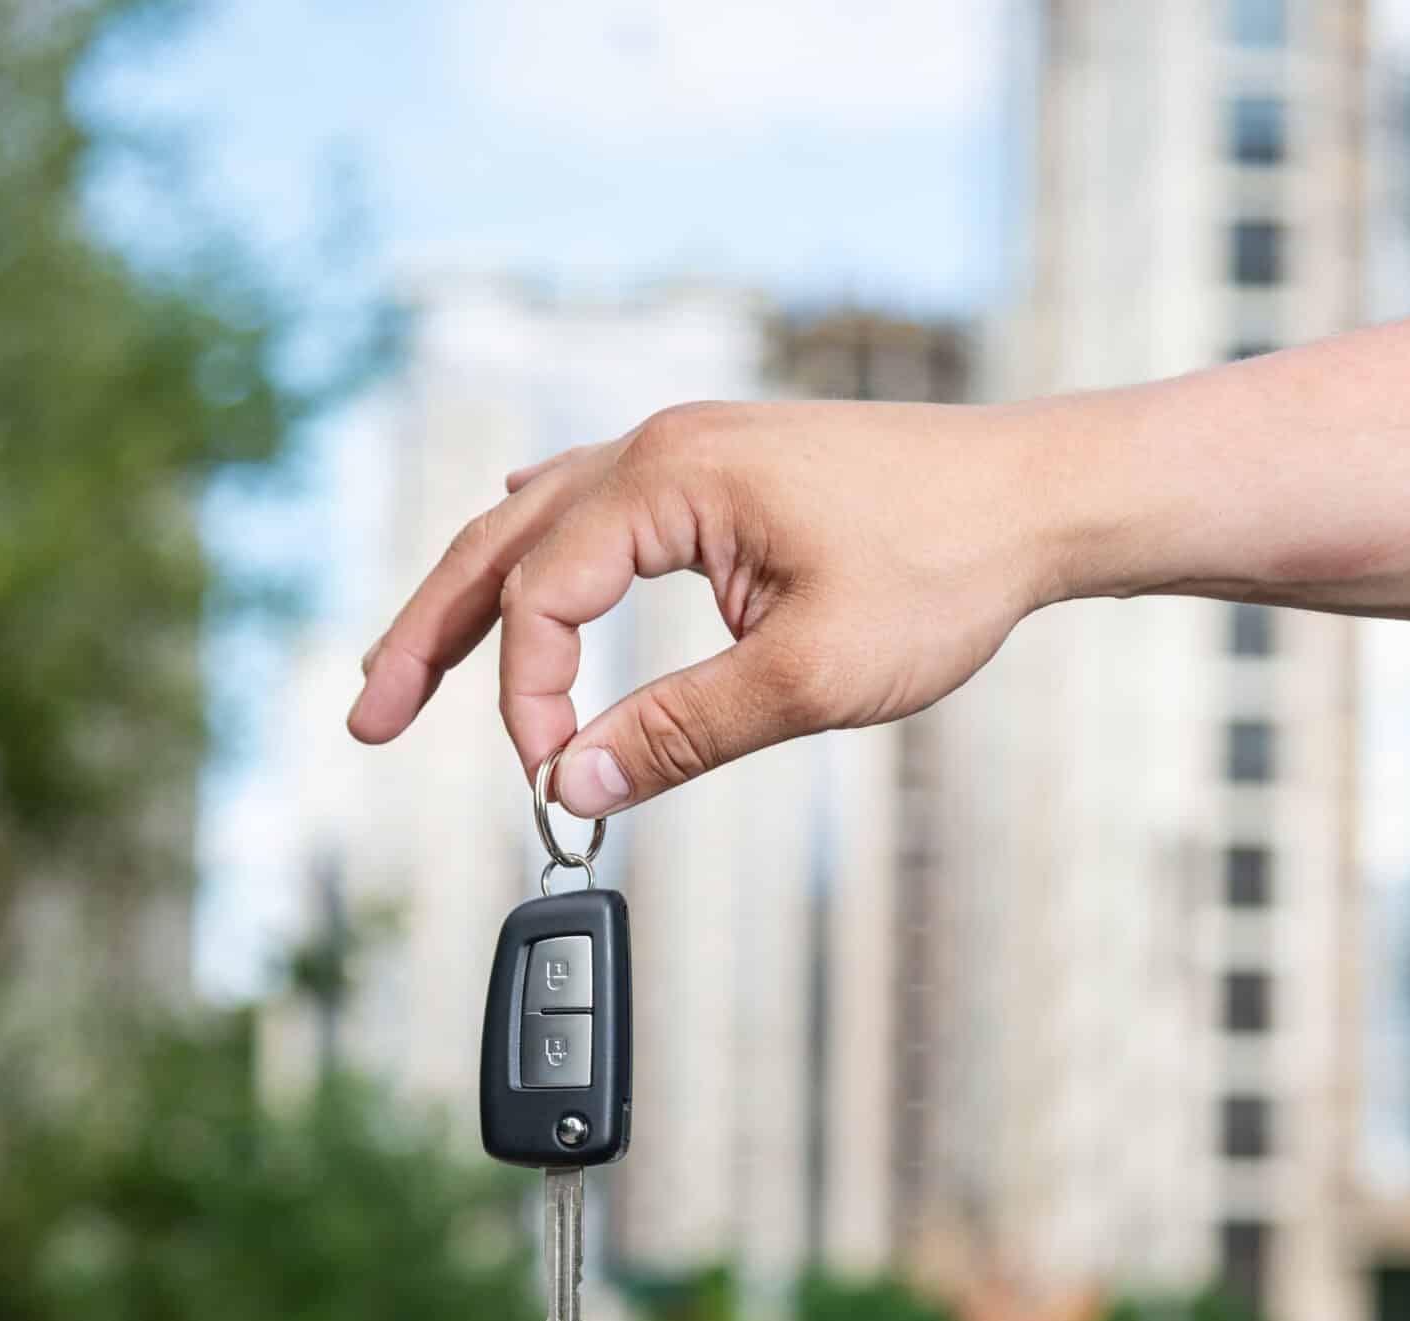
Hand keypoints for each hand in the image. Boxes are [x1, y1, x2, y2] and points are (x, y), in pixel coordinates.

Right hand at [346, 398, 1068, 815]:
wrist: (1041, 495)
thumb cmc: (946, 567)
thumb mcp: (808, 675)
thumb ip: (679, 732)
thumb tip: (576, 785)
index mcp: (667, 478)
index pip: (541, 598)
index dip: (527, 703)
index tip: (553, 783)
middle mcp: (660, 447)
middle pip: (500, 544)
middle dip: (428, 637)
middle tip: (367, 714)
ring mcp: (688, 453)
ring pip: (538, 525)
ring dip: (473, 601)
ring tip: (410, 667)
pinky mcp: (720, 475)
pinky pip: (591, 512)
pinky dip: (538, 563)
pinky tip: (520, 580)